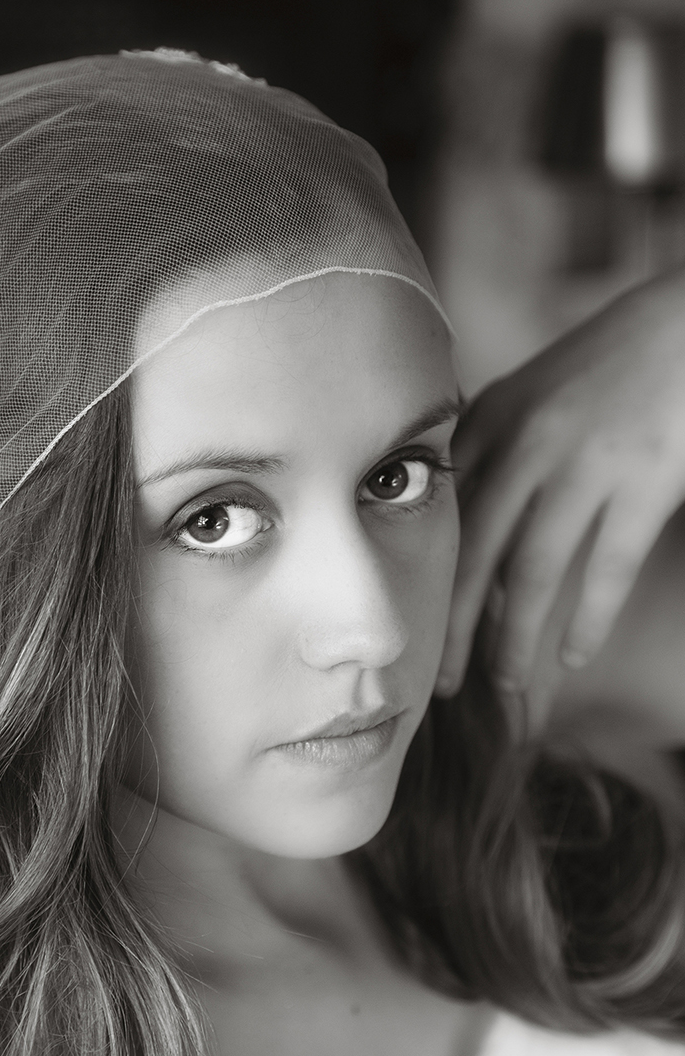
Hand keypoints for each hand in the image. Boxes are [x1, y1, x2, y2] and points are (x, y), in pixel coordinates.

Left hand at [436, 264, 684, 697]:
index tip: (410, 634)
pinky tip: (572, 656)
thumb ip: (494, 466)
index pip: (442, 520)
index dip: (423, 584)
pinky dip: (587, 621)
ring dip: (514, 640)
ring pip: (531, 574)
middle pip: (471, 555)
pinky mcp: (645, 481)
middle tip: (437, 683)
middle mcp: (526, 442)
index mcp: (490, 421)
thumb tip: (478, 563)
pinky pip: (606, 569)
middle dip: (450, 628)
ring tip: (505, 684)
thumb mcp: (531, 400)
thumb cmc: (606, 370)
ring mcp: (585, 462)